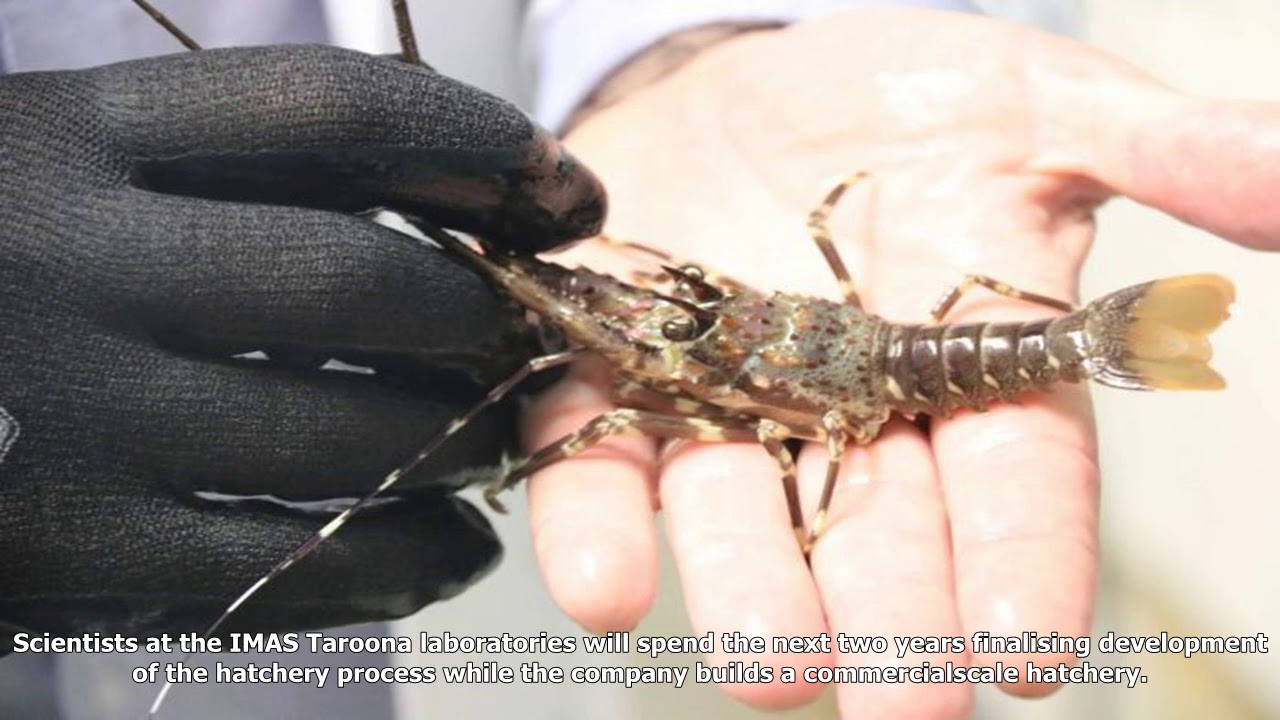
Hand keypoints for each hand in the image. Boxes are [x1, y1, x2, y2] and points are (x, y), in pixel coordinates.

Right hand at [0, 45, 602, 642]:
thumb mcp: (31, 150)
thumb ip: (188, 155)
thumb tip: (419, 184)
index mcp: (65, 130)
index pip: (335, 110)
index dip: (480, 139)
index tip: (563, 190)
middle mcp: (73, 261)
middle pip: (363, 282)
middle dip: (479, 315)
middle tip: (527, 335)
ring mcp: (68, 416)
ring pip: (348, 438)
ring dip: (459, 448)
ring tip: (502, 448)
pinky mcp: (61, 552)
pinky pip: (287, 565)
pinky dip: (399, 565)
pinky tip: (450, 553)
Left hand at [520, 8, 1279, 717]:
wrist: (740, 83)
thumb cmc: (900, 102)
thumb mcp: (1039, 105)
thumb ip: (1160, 149)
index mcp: (966, 368)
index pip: (1014, 481)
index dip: (1027, 563)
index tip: (1031, 650)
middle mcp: (848, 413)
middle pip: (880, 530)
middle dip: (894, 620)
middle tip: (907, 706)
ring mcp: (726, 403)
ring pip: (740, 514)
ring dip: (750, 591)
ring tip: (767, 669)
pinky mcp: (621, 380)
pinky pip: (601, 465)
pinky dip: (599, 526)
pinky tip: (603, 585)